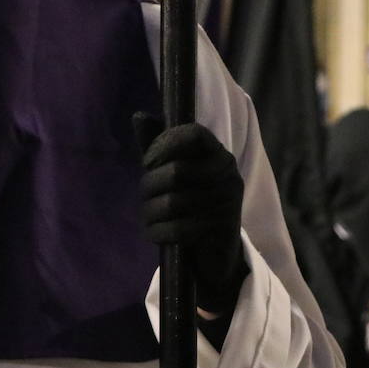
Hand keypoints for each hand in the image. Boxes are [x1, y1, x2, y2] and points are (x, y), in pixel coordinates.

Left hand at [134, 115, 248, 314]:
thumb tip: (138, 115)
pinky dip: (160, 232)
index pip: (193, 134)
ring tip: (149, 218)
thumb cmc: (190, 205)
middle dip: (150, 186)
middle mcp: (228, 172)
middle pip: (175, 171)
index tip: (148, 162)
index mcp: (217, 153)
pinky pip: (181, 228)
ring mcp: (229, 201)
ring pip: (174, 202)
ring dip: (151, 213)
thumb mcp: (174, 173)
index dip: (164, 144)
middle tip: (145, 198)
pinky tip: (156, 233)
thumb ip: (158, 146)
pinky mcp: (223, 229)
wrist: (215, 252)